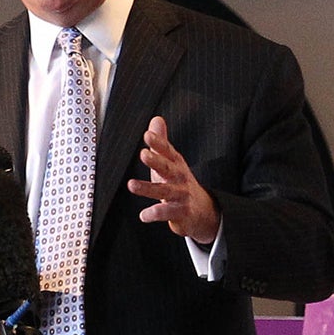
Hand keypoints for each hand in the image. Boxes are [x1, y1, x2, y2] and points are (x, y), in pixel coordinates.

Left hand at [128, 116, 219, 242]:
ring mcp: (181, 195)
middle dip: (156, 161)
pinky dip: (155, 214)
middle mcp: (179, 178)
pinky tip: (143, 215)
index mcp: (176, 164)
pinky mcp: (181, 212)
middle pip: (168, 168)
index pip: (168, 151)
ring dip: (148, 188)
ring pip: (164, 191)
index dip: (159, 143)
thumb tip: (156, 120)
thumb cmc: (179, 183)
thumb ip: (161, 143)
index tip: (147, 135)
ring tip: (131, 185)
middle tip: (144, 154)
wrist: (202, 210)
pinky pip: (167, 213)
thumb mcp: (171, 162)